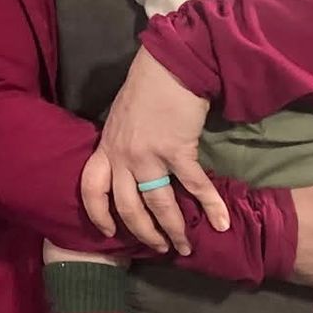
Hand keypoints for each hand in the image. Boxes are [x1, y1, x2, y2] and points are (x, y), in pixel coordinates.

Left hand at [81, 49, 228, 253]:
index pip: (91, 189)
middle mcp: (122, 156)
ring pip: (158, 204)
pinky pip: (194, 186)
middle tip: (159, 247)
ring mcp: (148, 155)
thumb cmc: (145, 88)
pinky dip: (210, 206)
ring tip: (185, 246)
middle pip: (127, 208)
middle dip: (143, 233)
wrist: (168, 65)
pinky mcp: (176, 150)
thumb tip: (129, 166)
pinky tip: (222, 222)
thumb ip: (121, 145)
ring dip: (173, 229)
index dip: (98, 215)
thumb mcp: (120, 119)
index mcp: (106, 148)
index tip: (109, 232)